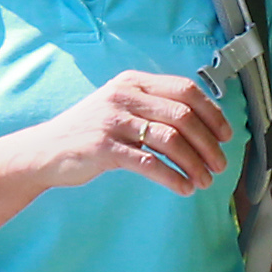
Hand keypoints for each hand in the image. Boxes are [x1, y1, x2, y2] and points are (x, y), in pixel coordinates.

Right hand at [26, 70, 229, 197]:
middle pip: (183, 116)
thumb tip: (201, 123)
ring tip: (204, 181)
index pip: (185, 90)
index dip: (212, 113)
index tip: (225, 135)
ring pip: (170, 140)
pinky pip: (148, 163)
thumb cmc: (90, 132)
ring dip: (194, 163)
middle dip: (208, 144)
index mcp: (134, 82)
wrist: (45, 150)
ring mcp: (113, 120)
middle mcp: (125, 96)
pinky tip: (183, 188)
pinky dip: (172, 177)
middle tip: (219, 165)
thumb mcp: (120, 107)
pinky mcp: (103, 147)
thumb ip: (153, 107)